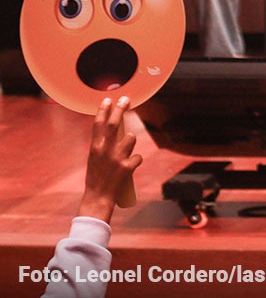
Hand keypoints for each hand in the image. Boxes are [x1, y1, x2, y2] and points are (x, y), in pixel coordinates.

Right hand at [78, 96, 142, 222]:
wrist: (98, 197)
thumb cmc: (96, 177)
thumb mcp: (95, 159)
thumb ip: (103, 145)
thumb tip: (117, 133)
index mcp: (94, 148)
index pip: (98, 125)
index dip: (103, 111)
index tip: (107, 99)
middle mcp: (104, 151)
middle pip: (114, 124)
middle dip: (120, 110)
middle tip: (126, 99)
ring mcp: (116, 158)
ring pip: (131, 138)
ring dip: (131, 142)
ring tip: (124, 153)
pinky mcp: (127, 167)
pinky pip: (138, 157)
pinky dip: (136, 161)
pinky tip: (129, 168)